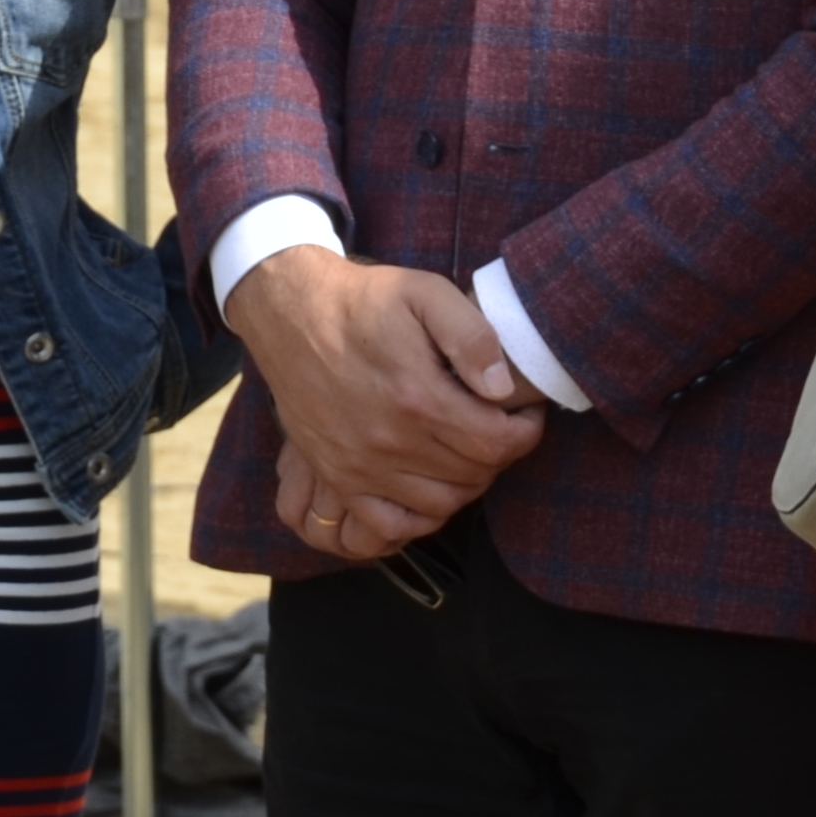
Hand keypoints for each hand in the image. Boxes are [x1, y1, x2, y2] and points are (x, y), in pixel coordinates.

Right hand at [226, 245, 543, 552]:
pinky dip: (421, 516)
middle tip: (497, 425)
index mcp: (418, 397)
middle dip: (499, 452)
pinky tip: (431, 485)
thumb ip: (472, 337)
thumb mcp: (424, 293)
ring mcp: (361, 466)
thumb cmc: (363, 300)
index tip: (524, 411)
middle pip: (475, 474)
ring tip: (468, 449)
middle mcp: (391, 441)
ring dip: (467, 481)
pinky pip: (391, 523)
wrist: (290, 314)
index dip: (526, 430)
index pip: (499, 443)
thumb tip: (501, 389)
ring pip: (442, 502)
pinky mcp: (338, 476)